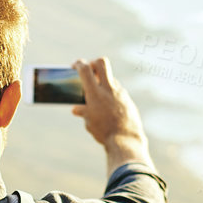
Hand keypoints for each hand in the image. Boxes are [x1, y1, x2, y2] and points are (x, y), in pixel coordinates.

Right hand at [70, 56, 150, 170]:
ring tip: (98, 95)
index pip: (85, 69)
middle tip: (89, 71)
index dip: (78, 64)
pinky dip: (111, 94)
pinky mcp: (127, 98)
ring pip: (110, 78)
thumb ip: (83, 112)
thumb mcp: (89, 122)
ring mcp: (120, 92)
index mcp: (95, 93)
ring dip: (103, 82)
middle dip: (93, 63)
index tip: (74, 66)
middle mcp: (108, 89)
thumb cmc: (104, 132)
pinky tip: (108, 105)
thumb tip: (76, 109)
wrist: (125, 140)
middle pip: (101, 62)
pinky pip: (118, 90)